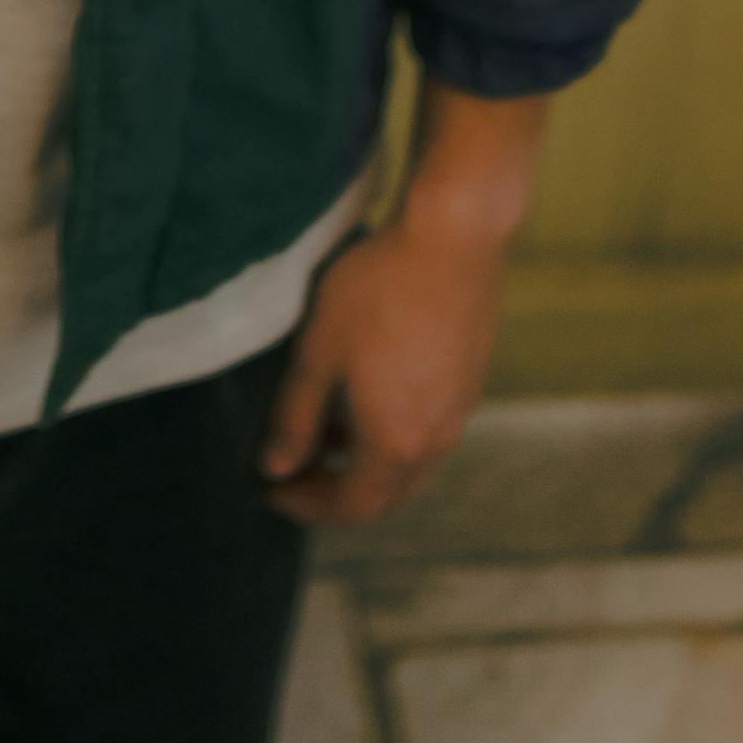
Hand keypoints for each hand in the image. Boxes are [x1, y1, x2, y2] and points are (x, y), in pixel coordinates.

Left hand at [259, 81, 547, 527]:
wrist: (454, 235)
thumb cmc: (378, 289)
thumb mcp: (318, 351)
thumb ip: (294, 416)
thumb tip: (274, 468)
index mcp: (396, 442)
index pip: (352, 506)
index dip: (306, 506)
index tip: (271, 490)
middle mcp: (436, 438)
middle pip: (385, 494)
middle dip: (335, 490)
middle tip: (293, 468)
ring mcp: (460, 408)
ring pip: (409, 461)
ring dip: (364, 458)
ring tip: (322, 424)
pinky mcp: (470, 376)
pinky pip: (428, 427)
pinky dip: (392, 430)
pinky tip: (366, 389)